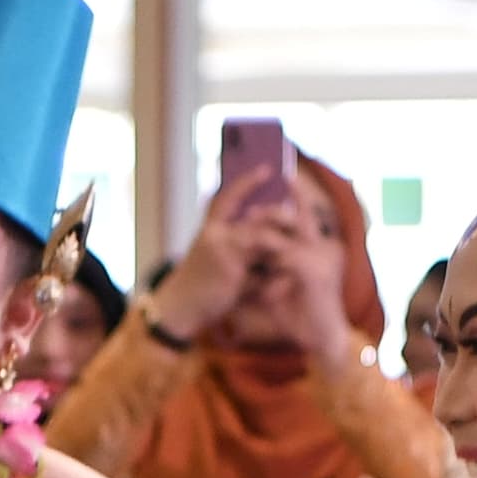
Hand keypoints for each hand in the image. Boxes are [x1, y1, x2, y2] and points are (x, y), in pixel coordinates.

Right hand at [157, 177, 308, 340]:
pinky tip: (283, 280)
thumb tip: (269, 227)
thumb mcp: (210, 253)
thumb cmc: (198, 281)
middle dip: (279, 217)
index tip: (267, 169)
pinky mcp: (232, 271)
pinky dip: (274, 274)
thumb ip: (233, 239)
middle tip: (297, 218)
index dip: (247, 182)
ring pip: (263, 238)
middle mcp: (215, 234)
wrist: (178, 307)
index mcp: (210, 227)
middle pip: (256, 217)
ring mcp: (223, 251)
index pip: (228, 197)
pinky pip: (262, 267)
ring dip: (281, 245)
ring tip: (298, 249)